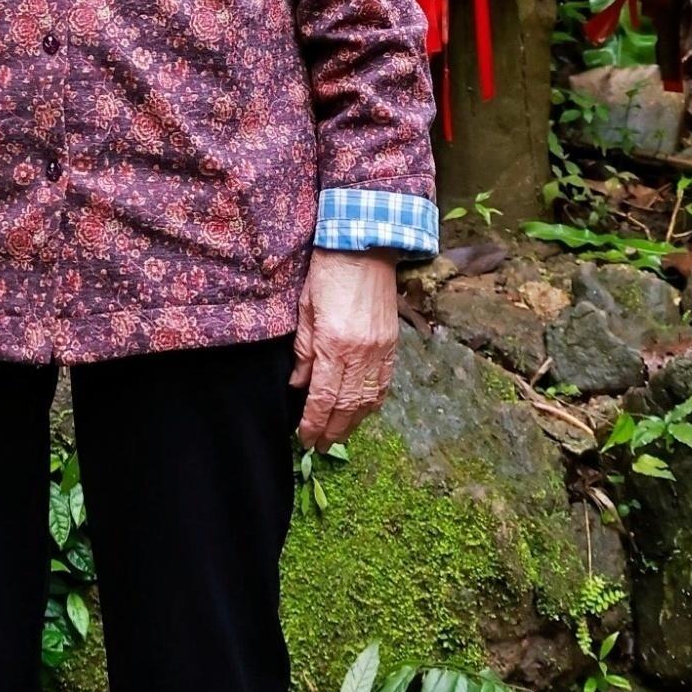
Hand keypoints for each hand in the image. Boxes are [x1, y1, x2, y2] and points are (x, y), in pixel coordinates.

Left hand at [292, 249, 398, 446]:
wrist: (365, 244)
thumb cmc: (328, 271)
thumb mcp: (305, 308)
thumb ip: (303, 350)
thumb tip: (299, 384)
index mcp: (334, 343)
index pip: (322, 397)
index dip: (313, 423)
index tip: (304, 439)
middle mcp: (360, 352)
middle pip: (347, 406)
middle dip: (332, 431)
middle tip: (319, 446)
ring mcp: (380, 349)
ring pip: (368, 399)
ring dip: (353, 423)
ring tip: (338, 436)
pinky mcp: (392, 343)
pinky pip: (384, 383)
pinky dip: (373, 403)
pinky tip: (362, 412)